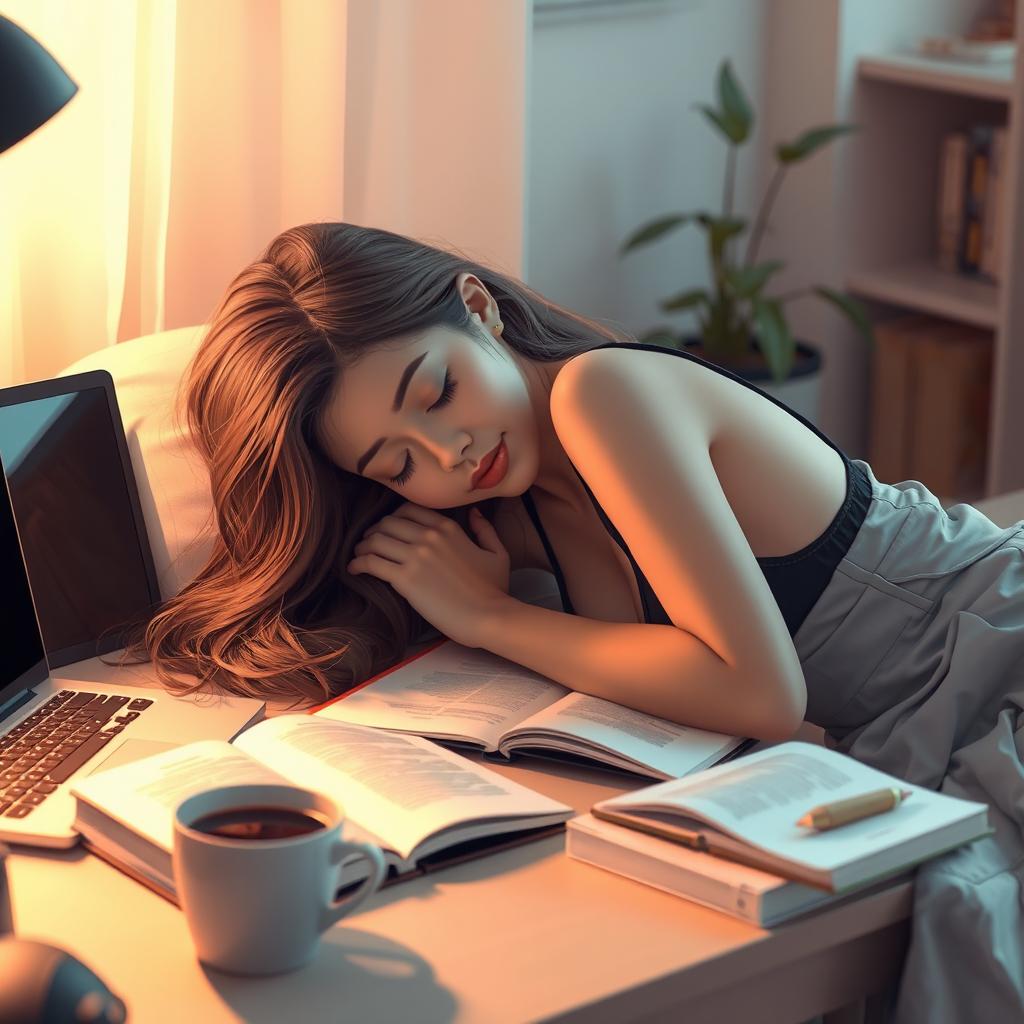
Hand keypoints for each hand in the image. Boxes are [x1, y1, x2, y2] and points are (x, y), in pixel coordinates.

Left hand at [347, 503, 511, 646]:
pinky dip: (358, 564)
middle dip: (374, 532)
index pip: (408, 510)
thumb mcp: (497, 553)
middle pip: (388, 523)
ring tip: (359, 556)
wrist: (489, 616)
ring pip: (376, 540)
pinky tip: (354, 570)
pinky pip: (371, 562)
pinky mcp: (405, 579)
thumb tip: (474, 513)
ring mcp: (416, 556)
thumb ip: (485, 529)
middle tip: (368, 544)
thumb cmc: (495, 589)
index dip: (392, 518)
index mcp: (448, 527)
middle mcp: (429, 536)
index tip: (386, 530)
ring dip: (363, 547)